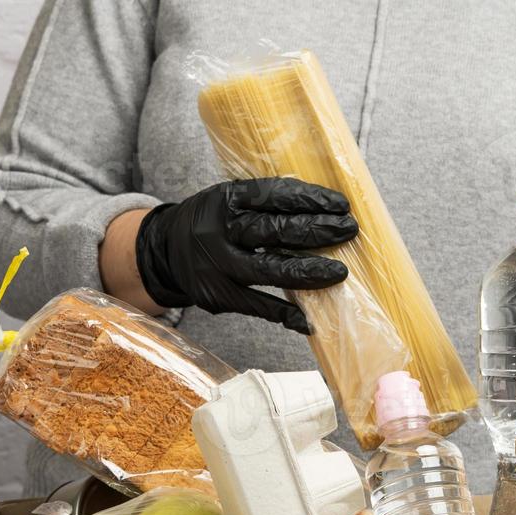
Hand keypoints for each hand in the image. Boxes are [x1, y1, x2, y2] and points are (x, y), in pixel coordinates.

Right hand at [135, 178, 357, 332]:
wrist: (167, 250)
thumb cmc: (214, 222)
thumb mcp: (230, 200)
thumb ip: (265, 203)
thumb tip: (323, 209)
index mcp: (226, 200)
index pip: (273, 195)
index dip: (309, 199)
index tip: (340, 205)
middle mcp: (219, 231)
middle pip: (274, 232)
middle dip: (316, 232)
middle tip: (348, 231)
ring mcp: (217, 266)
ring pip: (269, 272)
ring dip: (308, 273)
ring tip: (339, 273)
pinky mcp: (216, 296)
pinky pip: (256, 306)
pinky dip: (284, 314)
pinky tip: (310, 320)